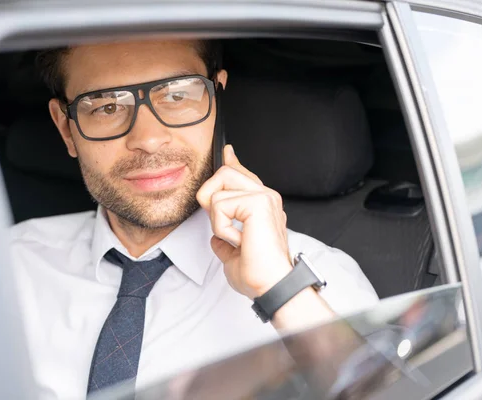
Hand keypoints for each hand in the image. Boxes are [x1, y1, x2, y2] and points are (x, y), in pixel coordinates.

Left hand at [196, 145, 292, 299]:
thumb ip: (225, 242)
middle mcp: (266, 197)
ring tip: (235, 238)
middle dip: (209, 196)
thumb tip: (215, 240)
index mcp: (262, 206)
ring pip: (219, 185)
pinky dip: (222, 226)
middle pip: (226, 172)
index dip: (231, 162)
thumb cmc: (259, 275)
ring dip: (216, 217)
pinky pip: (220, 205)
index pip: (242, 175)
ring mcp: (264, 197)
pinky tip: (239, 240)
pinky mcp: (258, 202)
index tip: (227, 151)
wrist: (272, 286)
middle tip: (221, 226)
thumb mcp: (234, 256)